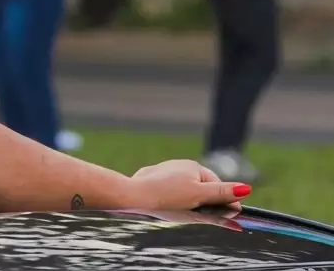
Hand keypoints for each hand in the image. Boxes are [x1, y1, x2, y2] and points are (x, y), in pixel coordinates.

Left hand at [130, 160, 248, 211]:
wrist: (134, 196)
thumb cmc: (168, 196)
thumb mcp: (199, 195)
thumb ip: (222, 192)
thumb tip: (247, 188)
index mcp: (193, 166)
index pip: (216, 185)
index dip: (224, 201)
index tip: (230, 216)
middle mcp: (179, 165)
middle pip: (201, 187)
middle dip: (205, 201)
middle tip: (204, 216)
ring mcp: (164, 172)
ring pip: (185, 189)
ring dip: (189, 201)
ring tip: (185, 212)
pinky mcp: (152, 180)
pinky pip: (169, 191)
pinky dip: (173, 199)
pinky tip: (169, 207)